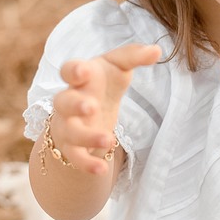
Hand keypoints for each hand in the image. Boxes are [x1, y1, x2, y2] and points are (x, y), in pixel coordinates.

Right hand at [48, 43, 161, 174]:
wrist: (89, 112)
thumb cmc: (103, 82)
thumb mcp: (118, 67)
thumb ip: (134, 56)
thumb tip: (157, 50)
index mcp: (79, 77)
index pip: (69, 69)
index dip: (73, 70)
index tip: (84, 71)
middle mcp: (68, 99)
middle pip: (62, 101)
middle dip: (75, 104)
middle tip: (92, 107)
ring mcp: (67, 124)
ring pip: (70, 132)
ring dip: (87, 136)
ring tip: (109, 139)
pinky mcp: (71, 146)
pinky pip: (74, 157)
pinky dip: (86, 164)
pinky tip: (102, 170)